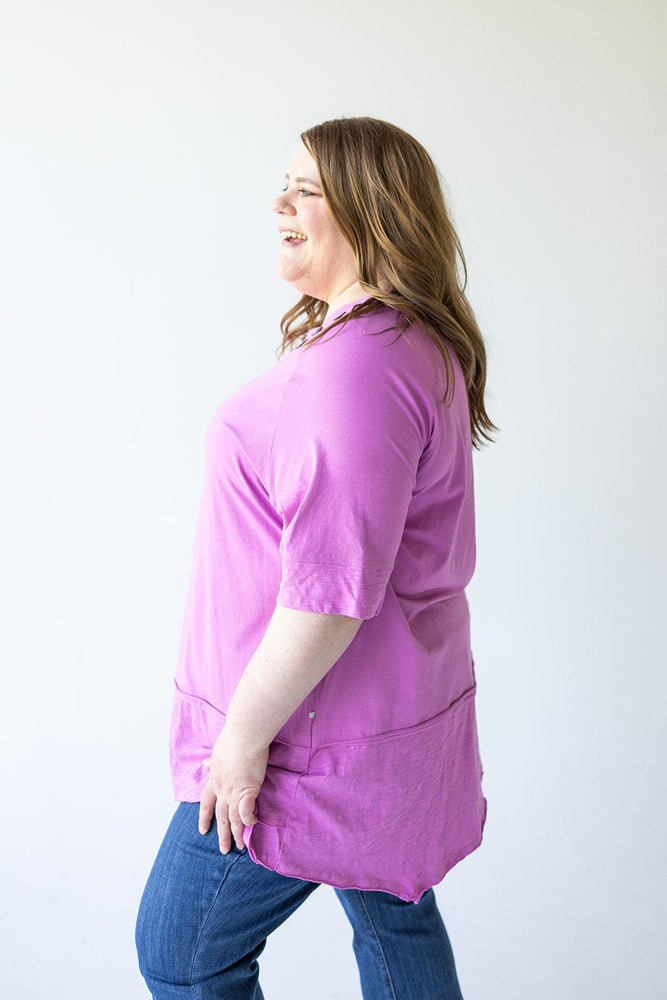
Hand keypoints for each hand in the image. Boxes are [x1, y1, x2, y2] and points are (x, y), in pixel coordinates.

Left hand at [198, 727, 268, 852]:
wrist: (244, 735)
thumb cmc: (233, 739)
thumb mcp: (217, 751)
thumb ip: (213, 761)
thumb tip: (204, 763)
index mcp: (214, 780)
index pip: (206, 803)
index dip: (204, 817)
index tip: (202, 830)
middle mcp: (222, 789)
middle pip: (221, 816)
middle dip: (222, 834)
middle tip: (223, 849)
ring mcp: (233, 791)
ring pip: (233, 819)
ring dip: (237, 833)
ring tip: (240, 846)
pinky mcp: (247, 790)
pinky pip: (246, 812)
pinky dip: (249, 820)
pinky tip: (253, 824)